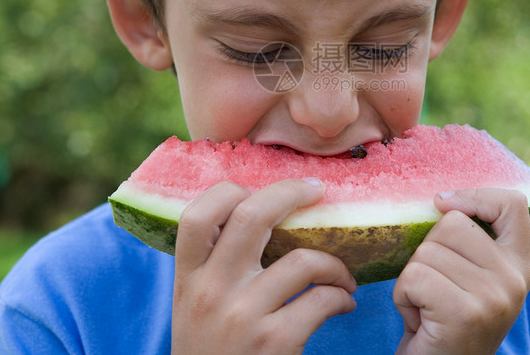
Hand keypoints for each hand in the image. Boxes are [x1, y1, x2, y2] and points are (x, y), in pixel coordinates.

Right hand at [171, 178, 357, 354]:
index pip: (197, 215)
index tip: (259, 191)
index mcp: (187, 279)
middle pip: (251, 215)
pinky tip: (342, 304)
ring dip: (335, 263)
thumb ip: (213, 265)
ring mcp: (242, 317)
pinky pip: (321, 299)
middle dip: (291, 192)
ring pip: (303, 259)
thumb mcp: (194, 306)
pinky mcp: (274, 343)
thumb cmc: (212, 351)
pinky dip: (341, 297)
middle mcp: (210, 292)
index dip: (231, 191)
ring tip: (341, 276)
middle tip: (316, 190)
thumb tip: (257, 212)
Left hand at [393, 188, 529, 354]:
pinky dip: (403, 296)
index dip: (474, 195)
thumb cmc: (444, 321)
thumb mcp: (470, 277)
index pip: (512, 204)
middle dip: (426, 252)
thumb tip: (442, 199)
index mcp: (519, 265)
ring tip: (427, 306)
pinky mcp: (465, 313)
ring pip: (427, 251)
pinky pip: (413, 277)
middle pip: (452, 223)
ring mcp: (494, 297)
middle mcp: (514, 279)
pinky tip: (418, 319)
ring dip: (412, 279)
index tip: (444, 204)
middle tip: (434, 289)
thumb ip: (469, 242)